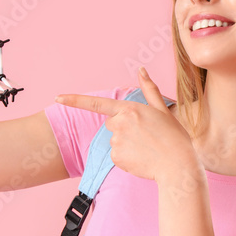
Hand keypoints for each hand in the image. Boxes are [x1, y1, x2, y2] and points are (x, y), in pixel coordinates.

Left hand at [54, 68, 199, 182]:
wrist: (178, 166)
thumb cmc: (174, 138)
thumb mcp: (162, 110)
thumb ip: (149, 89)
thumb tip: (141, 69)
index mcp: (130, 109)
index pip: (96, 103)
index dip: (74, 100)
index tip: (57, 98)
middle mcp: (120, 124)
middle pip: (112, 124)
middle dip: (124, 128)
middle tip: (146, 136)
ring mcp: (117, 142)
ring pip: (114, 141)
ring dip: (126, 144)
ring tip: (146, 149)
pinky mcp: (116, 158)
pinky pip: (116, 156)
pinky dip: (126, 158)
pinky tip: (141, 159)